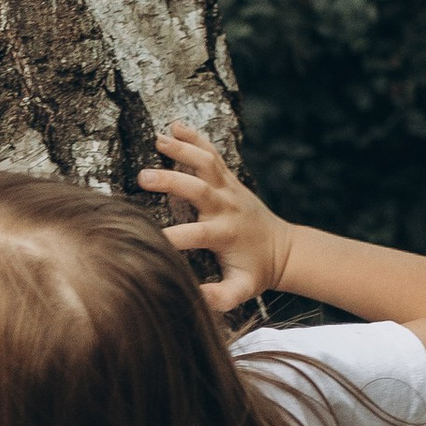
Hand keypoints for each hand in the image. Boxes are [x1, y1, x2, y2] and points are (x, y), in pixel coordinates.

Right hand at [137, 123, 294, 313]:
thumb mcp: (241, 289)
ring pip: (207, 163)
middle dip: (172, 182)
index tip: (149, 237)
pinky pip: (212, 154)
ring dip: (183, 150)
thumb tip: (197, 299)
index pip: (196, 234)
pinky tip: (175, 126)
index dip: (174, 237)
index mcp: (226, 234)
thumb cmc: (256, 271)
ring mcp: (229, 189)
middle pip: (199, 189)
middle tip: (143, 177)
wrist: (282, 249)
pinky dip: (194, 138)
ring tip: (159, 139)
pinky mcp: (229, 179)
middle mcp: (227, 207)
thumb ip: (221, 296)